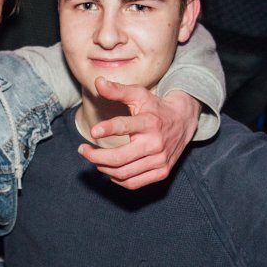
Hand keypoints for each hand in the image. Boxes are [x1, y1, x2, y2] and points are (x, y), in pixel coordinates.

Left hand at [78, 79, 199, 188]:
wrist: (183, 121)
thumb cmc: (155, 107)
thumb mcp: (139, 94)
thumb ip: (117, 90)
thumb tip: (98, 82)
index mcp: (149, 122)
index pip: (126, 126)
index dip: (108, 129)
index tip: (93, 131)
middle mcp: (156, 143)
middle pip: (119, 158)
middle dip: (95, 156)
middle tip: (83, 150)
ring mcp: (160, 160)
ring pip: (123, 173)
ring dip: (103, 168)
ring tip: (94, 159)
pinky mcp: (162, 172)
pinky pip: (133, 183)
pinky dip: (117, 179)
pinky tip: (110, 170)